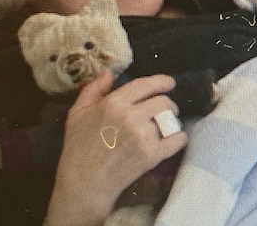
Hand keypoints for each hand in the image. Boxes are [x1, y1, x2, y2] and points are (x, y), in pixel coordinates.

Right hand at [44, 71, 186, 225]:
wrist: (84, 185)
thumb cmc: (78, 149)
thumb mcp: (77, 114)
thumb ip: (93, 90)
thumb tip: (108, 72)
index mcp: (114, 103)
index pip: (146, 85)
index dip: (162, 81)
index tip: (169, 83)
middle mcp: (130, 116)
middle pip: (163, 101)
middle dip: (168, 105)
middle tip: (166, 111)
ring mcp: (143, 136)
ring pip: (171, 120)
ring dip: (172, 122)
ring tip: (166, 127)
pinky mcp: (152, 155)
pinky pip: (178, 139)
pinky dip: (179, 139)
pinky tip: (172, 141)